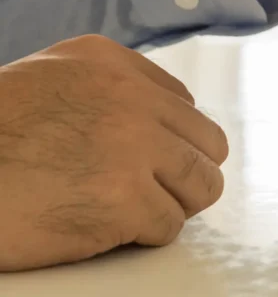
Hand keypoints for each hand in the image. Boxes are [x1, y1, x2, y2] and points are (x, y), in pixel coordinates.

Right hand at [0, 35, 228, 269]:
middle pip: (208, 144)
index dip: (171, 139)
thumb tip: (166, 115)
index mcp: (110, 63)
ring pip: (201, 184)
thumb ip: (109, 87)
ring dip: (174, 202)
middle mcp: (131, 98)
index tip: (151, 158)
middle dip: (186, 172)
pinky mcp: (123, 200)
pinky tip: (110, 228)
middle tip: (153, 190)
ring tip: (134, 210)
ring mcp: (132, 149)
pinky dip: (146, 234)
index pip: (184, 104)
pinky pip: (169, 224)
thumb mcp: (50, 78)